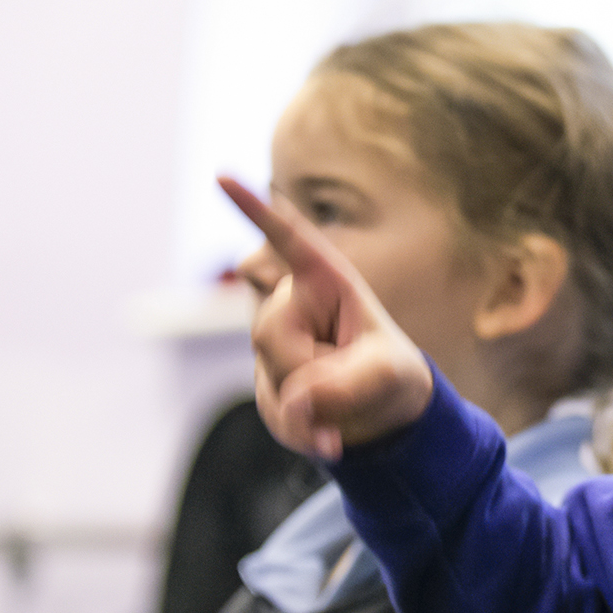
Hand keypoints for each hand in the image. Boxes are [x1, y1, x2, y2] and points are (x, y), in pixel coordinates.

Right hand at [220, 176, 431, 457]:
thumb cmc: (393, 376)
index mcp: (327, 282)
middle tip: (350, 376)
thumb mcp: (391, 377)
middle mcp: (293, 305)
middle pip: (270, 331)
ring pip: (272, 373)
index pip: (289, 241)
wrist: (385, 413)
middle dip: (309, 365)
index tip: (220, 174)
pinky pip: (274, 411)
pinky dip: (303, 431)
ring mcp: (274, 343)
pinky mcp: (266, 379)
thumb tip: (297, 401)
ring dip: (313, 401)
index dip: (254, 209)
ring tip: (349, 401)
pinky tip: (330, 438)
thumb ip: (348, 383)